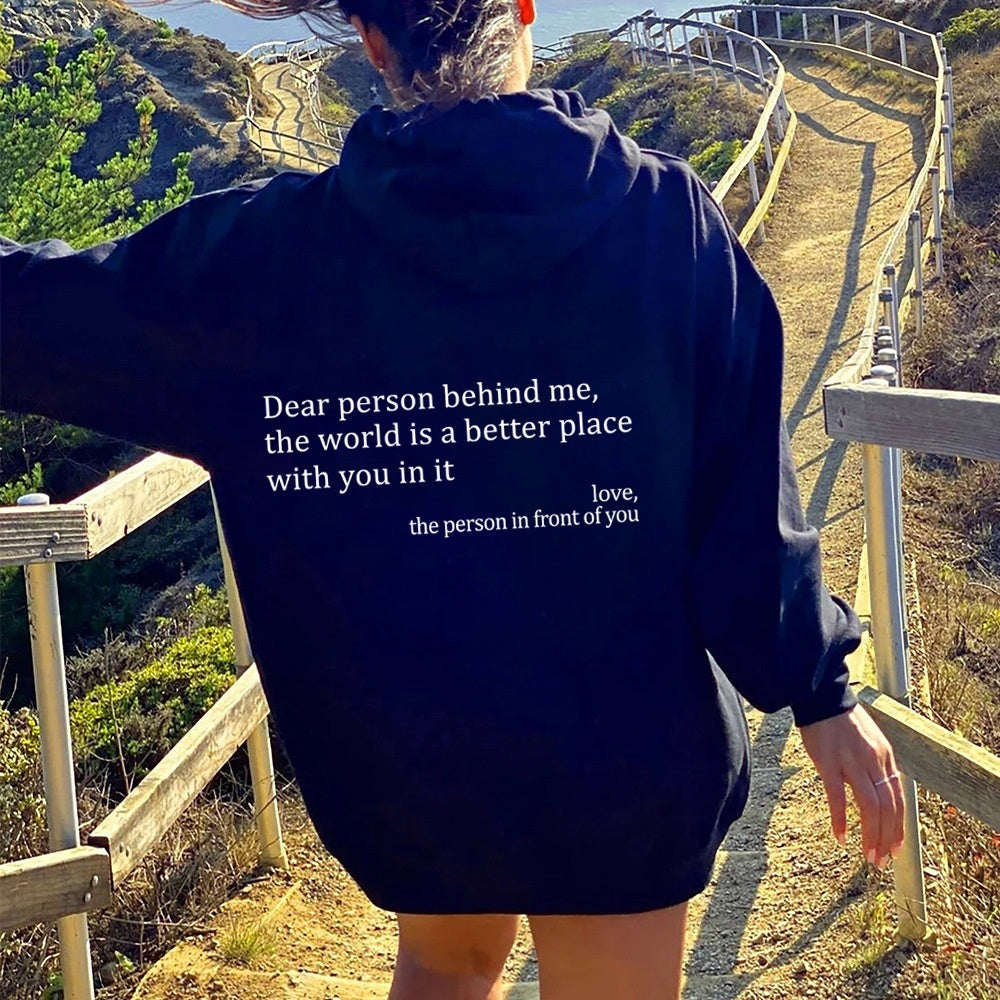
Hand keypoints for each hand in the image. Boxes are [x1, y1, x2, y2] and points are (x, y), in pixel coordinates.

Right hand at [798, 704, 904, 866]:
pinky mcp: (828, 762)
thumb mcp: (869, 740)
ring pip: (870, 806)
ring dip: (872, 835)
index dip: (898, 826)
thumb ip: (876, 764)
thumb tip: (881, 790)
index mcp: (884, 756)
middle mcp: (873, 761)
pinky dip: (840, 819)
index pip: (898, 798)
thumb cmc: (841, 719)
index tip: (896, 848)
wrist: (821, 696)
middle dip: (887, 837)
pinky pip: (837, 796)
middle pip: (888, 807)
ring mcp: (851, 762)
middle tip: (882, 860)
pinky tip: (841, 836)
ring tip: (869, 855)